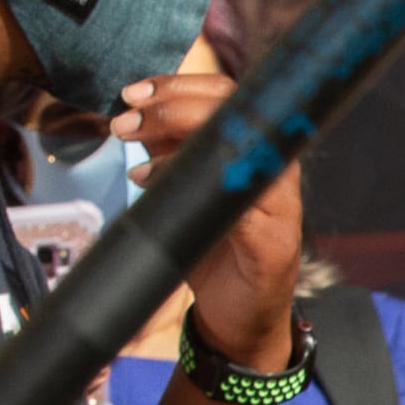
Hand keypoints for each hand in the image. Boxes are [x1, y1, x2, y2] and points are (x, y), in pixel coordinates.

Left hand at [122, 65, 302, 373]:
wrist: (241, 319)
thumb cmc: (216, 253)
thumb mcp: (186, 192)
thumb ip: (172, 155)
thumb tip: (137, 117)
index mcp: (256, 150)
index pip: (229, 95)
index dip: (181, 85)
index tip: (133, 93)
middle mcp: (274, 169)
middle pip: (236, 112)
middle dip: (173, 107)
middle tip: (126, 120)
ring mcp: (279, 205)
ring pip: (241, 147)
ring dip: (181, 141)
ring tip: (134, 149)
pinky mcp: (272, 242)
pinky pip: (240, 203)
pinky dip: (196, 189)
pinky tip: (154, 186)